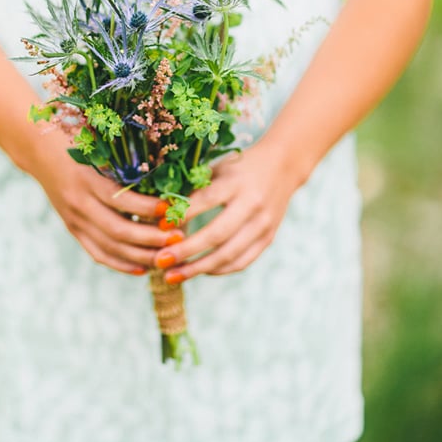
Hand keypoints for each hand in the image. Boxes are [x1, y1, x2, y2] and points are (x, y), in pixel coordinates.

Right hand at [29, 128, 177, 274]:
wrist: (40, 151)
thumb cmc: (77, 141)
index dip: (148, 209)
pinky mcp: (73, 229)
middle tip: (179, 237)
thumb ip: (125, 163)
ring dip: (142, 256)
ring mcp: (74, 220)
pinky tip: (142, 268)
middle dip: (152, 238)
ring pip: (111, 248)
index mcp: (87, 180)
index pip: (122, 200)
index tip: (171, 209)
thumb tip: (166, 174)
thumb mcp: (99, 148)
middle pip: (119, 231)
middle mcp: (79, 203)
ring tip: (168, 255)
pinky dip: (121, 264)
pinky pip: (98, 253)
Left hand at [153, 140, 299, 282]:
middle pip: (217, 234)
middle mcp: (252, 204)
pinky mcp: (268, 237)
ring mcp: (263, 224)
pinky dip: (219, 270)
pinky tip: (200, 271)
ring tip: (173, 275)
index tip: (159, 227)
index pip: (206, 200)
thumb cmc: (240, 167)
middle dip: (186, 250)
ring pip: (229, 254)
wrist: (282, 166)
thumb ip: (195, 190)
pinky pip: (242, 261)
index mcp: (236, 181)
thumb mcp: (218, 169)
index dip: (182, 215)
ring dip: (199, 268)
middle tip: (161, 260)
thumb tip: (164, 220)